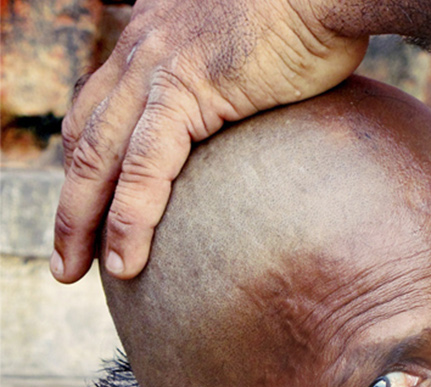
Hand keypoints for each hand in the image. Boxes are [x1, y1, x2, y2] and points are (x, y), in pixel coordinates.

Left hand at [52, 0, 364, 282]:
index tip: (91, 202)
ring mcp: (159, 67)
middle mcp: (144, 47)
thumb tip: (279, 111)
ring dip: (82, 220)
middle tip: (67, 255)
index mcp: (157, 35)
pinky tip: (124, 260)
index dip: (90, 158)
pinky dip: (129, 216)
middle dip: (71, 201)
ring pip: (100, 157)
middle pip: (86, 135)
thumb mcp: (267, 44)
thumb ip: (251, 79)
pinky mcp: (186, 90)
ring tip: (77, 270)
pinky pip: (146, 166)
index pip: (102, 105)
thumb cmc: (317, 11)